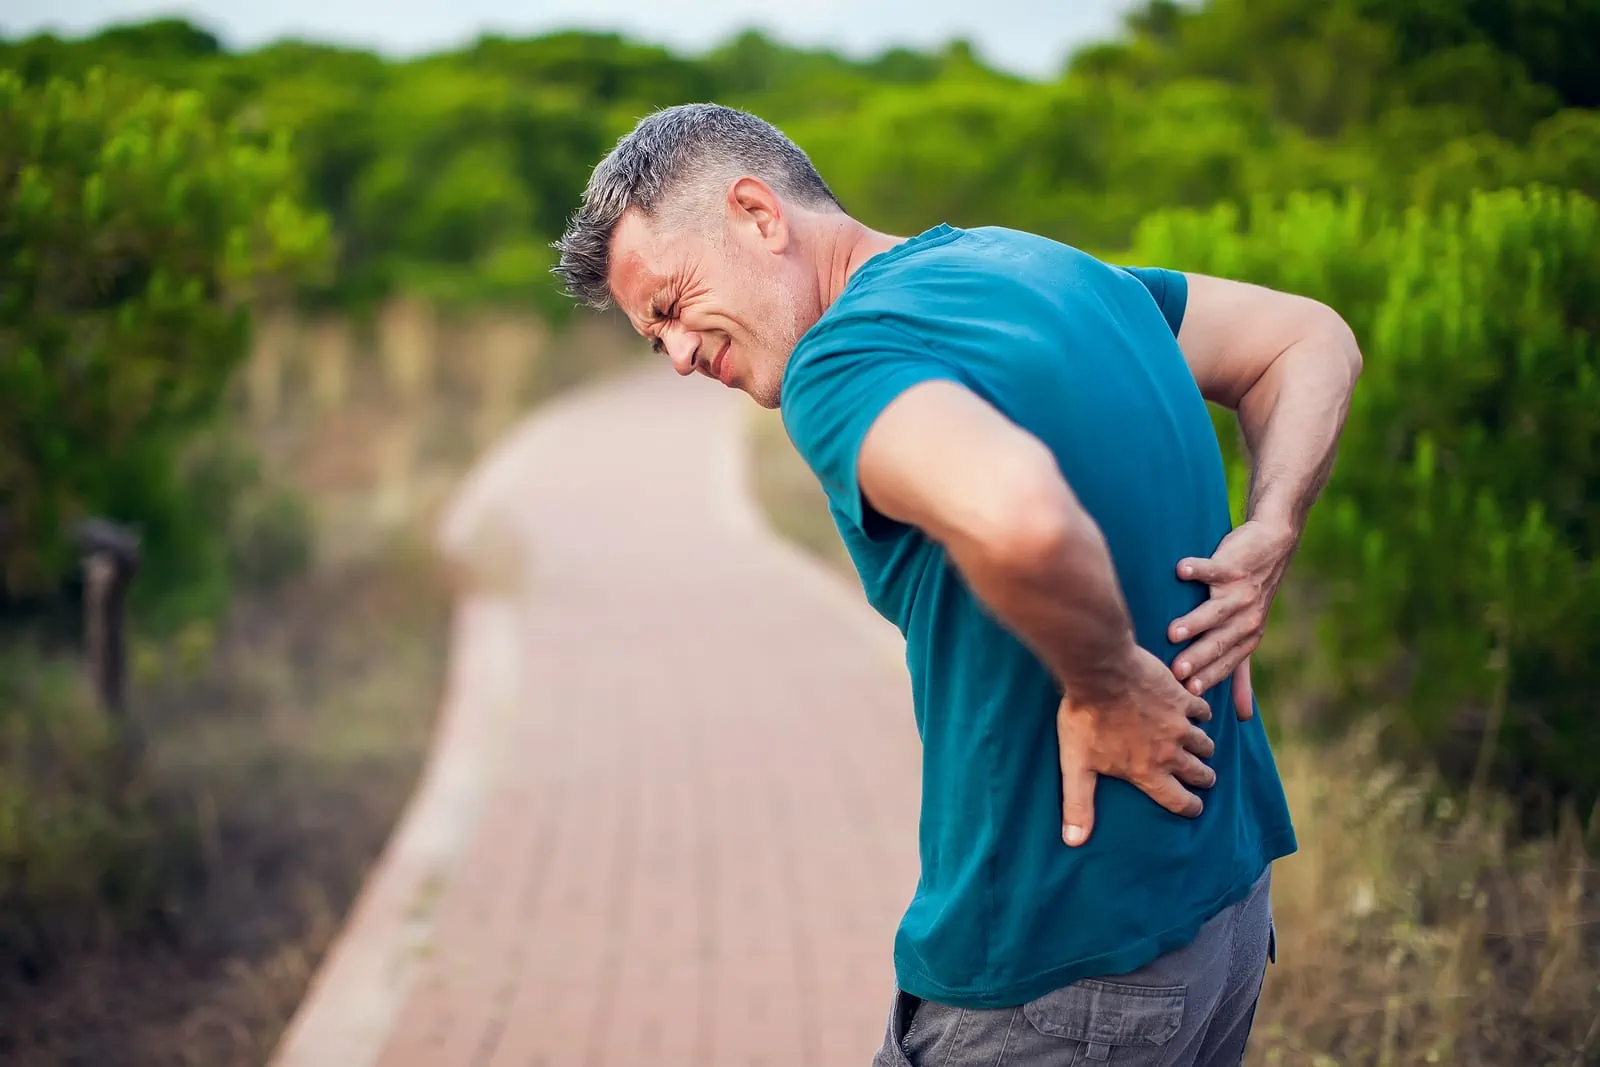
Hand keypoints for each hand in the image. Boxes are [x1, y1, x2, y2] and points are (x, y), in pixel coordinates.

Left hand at [1058, 645, 1217, 846]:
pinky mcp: (1182, 698)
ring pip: (1205, 744)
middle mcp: (1170, 752)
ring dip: (1203, 748)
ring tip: (1199, 748)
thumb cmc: (1086, 718)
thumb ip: (1078, 804)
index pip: (1180, 801)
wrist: (1100, 671)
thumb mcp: (1077, 765)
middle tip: (1202, 778)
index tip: (1194, 807)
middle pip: (1199, 773)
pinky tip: (1193, 712)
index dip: (1190, 808)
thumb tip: (1073, 841)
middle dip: (1202, 778)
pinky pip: (1203, 710)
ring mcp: (1179, 724)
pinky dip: (1201, 714)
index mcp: (1148, 772)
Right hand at [1168, 519, 1297, 719]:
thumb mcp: (1249, 637)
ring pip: (1216, 610)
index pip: (1225, 662)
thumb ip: (1242, 676)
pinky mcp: (1233, 566)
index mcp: (1246, 639)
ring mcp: (1239, 592)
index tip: (1188, 694)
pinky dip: (1199, 569)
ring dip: (1195, 621)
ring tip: (1173, 632)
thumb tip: (1244, 718)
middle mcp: (1245, 618)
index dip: (1209, 677)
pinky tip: (1181, 571)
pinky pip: (1215, 569)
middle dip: (1199, 657)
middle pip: (1219, 641)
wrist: (1273, 548)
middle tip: (1176, 672)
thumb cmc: (1252, 596)